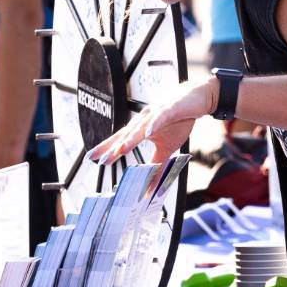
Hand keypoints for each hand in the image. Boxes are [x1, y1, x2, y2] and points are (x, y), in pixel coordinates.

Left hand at [90, 75, 217, 164]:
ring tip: (120, 150)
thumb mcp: (167, 147)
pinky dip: (153, 125)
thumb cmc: (178, 121)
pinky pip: (160, 118)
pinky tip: (147, 134)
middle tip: (101, 160)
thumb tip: (151, 188)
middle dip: (113, 147)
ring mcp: (155, 114)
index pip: (120, 140)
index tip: (91, 158)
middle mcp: (144, 120)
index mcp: (141, 128)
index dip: (106, 148)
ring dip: (130, 139)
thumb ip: (158, 165)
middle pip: (126, 134)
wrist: (195, 98)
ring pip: (140, 127)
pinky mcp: (169, 109)